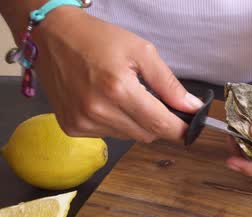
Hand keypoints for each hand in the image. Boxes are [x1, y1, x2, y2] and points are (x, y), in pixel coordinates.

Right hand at [33, 7, 202, 141]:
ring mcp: (83, 121)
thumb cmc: (97, 39)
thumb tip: (192, 108)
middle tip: (157, 103)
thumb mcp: (141, 52)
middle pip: (147, 135)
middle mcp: (98, 110)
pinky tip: (107, 102)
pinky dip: (117, 123)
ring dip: (137, 123)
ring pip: (129, 136)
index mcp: (118, 89)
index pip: (160, 124)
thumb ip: (169, 84)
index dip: (180, 130)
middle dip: (159, 123)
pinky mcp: (72, 127)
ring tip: (126, 96)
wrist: (51, 36)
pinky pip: (109, 135)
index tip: (192, 129)